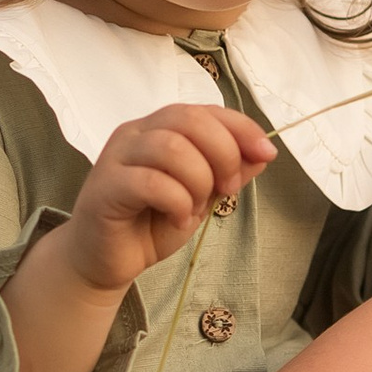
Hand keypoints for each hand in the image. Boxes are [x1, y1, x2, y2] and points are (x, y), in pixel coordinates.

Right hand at [60, 102, 276, 296]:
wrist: (104, 261)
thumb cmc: (149, 224)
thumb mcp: (201, 196)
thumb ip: (228, 172)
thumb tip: (264, 153)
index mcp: (158, 128)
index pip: (204, 110)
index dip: (241, 127)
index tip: (267, 153)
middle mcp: (135, 133)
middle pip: (189, 120)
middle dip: (223, 153)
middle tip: (227, 188)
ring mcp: (116, 157)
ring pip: (171, 148)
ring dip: (198, 182)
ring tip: (195, 208)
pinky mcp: (105, 186)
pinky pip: (151, 182)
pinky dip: (176, 202)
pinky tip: (176, 219)